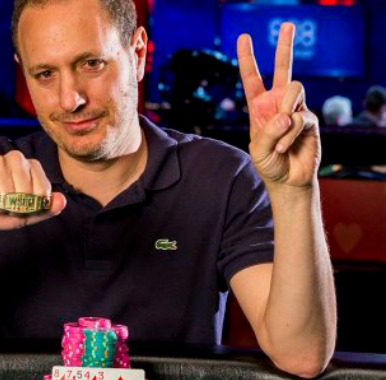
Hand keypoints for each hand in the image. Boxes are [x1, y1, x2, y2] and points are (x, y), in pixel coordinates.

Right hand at [0, 150, 66, 229]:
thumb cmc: (2, 211)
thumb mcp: (28, 215)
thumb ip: (46, 209)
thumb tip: (62, 200)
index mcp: (31, 166)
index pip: (43, 190)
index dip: (33, 207)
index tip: (22, 209)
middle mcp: (15, 158)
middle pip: (26, 189)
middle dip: (17, 207)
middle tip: (6, 208)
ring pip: (8, 190)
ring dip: (1, 206)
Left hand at [237, 22, 320, 188]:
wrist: (287, 180)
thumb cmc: (269, 164)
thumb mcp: (258, 150)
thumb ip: (268, 131)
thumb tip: (286, 115)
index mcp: (259, 106)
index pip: (252, 78)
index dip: (247, 58)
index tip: (243, 37)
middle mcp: (278, 103)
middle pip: (284, 68)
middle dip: (285, 46)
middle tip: (288, 25)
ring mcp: (295, 109)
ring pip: (293, 90)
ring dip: (284, 114)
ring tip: (280, 138)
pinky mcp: (309, 120)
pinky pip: (299, 117)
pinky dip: (290, 134)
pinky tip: (286, 147)